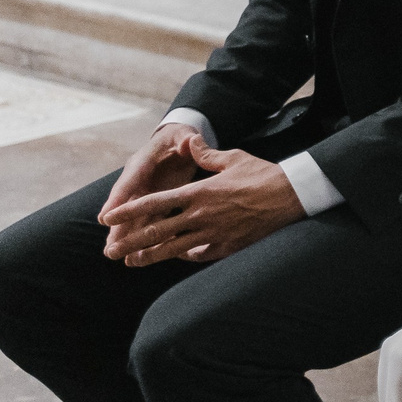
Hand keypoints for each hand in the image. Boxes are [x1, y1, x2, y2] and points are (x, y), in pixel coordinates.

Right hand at [98, 123, 210, 253]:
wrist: (178, 141)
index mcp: (143, 162)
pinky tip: (140, 252)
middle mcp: (139, 180)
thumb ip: (186, 141)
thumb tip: (190, 141)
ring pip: (134, 217)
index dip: (118, 199)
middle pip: (126, 206)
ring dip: (127, 236)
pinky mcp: (156, 201)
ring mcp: (145, 192)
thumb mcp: (183, 136)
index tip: (106, 217)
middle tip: (109, 247)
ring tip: (116, 255)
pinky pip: (149, 219)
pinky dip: (144, 235)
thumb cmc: (180, 138)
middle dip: (117, 227)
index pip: (129, 181)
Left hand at [98, 140, 302, 265]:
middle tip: (111, 251)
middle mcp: (202, 215)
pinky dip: (186, 256)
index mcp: (199, 193)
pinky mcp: (229, 245)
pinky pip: (201, 254)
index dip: (129, 211)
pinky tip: (178, 256)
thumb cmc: (263, 175)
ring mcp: (215, 233)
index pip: (155, 203)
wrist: (292, 196)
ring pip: (175, 249)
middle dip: (131, 241)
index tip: (109, 218)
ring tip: (132, 262)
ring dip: (150, 256)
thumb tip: (189, 139)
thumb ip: (205, 154)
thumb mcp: (233, 158)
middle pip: (158, 232)